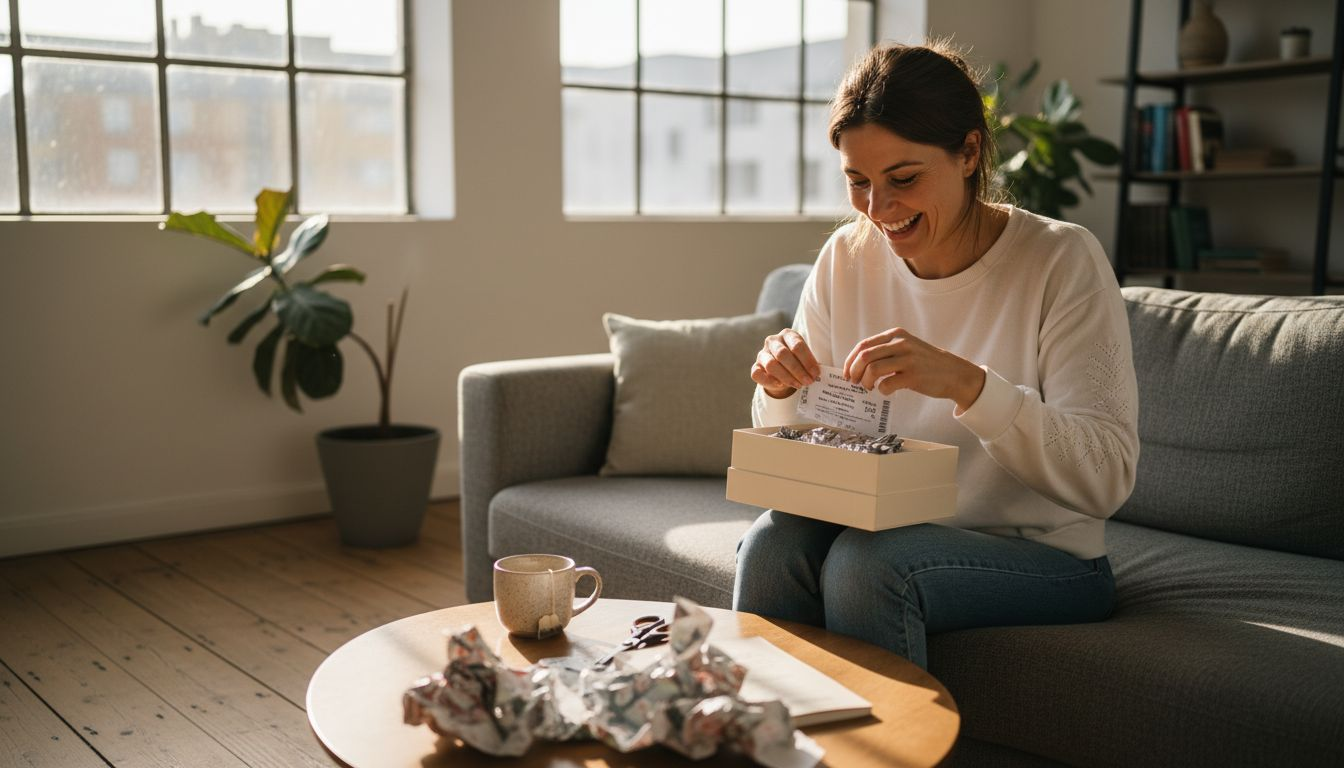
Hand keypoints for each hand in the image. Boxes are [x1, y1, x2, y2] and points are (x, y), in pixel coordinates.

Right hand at [751, 328, 820, 398]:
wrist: (783, 370)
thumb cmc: (798, 361)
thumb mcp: (806, 358)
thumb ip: (811, 364)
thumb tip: (816, 373)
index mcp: (788, 334)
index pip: (797, 345)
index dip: (807, 360)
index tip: (816, 373)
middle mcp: (773, 341)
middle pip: (783, 354)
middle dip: (797, 370)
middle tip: (808, 381)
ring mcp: (762, 353)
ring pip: (771, 364)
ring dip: (786, 377)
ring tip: (798, 385)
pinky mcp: (756, 366)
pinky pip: (757, 374)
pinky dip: (769, 381)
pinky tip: (780, 385)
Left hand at [843, 327, 985, 411]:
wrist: (954, 373)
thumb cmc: (926, 363)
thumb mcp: (907, 347)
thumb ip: (885, 350)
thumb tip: (857, 364)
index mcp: (896, 335)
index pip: (863, 345)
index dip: (850, 360)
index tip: (847, 373)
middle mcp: (901, 344)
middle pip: (864, 357)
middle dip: (853, 372)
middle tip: (854, 382)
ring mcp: (908, 360)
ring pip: (872, 370)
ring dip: (865, 382)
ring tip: (869, 387)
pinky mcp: (913, 376)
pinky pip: (886, 385)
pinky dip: (881, 391)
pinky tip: (886, 391)